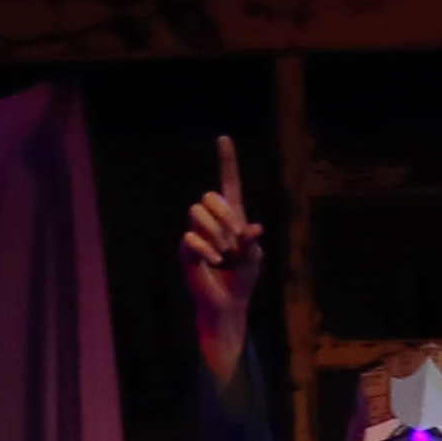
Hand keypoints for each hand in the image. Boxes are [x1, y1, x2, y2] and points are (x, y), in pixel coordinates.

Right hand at [181, 138, 263, 385]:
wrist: (228, 302)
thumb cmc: (243, 278)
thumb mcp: (254, 258)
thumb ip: (252, 242)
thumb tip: (252, 229)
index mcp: (233, 217)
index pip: (229, 183)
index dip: (227, 161)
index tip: (224, 138)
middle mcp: (213, 220)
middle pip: (210, 196)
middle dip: (225, 215)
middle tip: (235, 240)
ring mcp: (197, 233)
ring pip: (198, 212)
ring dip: (215, 233)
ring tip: (224, 254)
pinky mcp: (187, 249)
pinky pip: (191, 238)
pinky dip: (206, 250)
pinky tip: (215, 263)